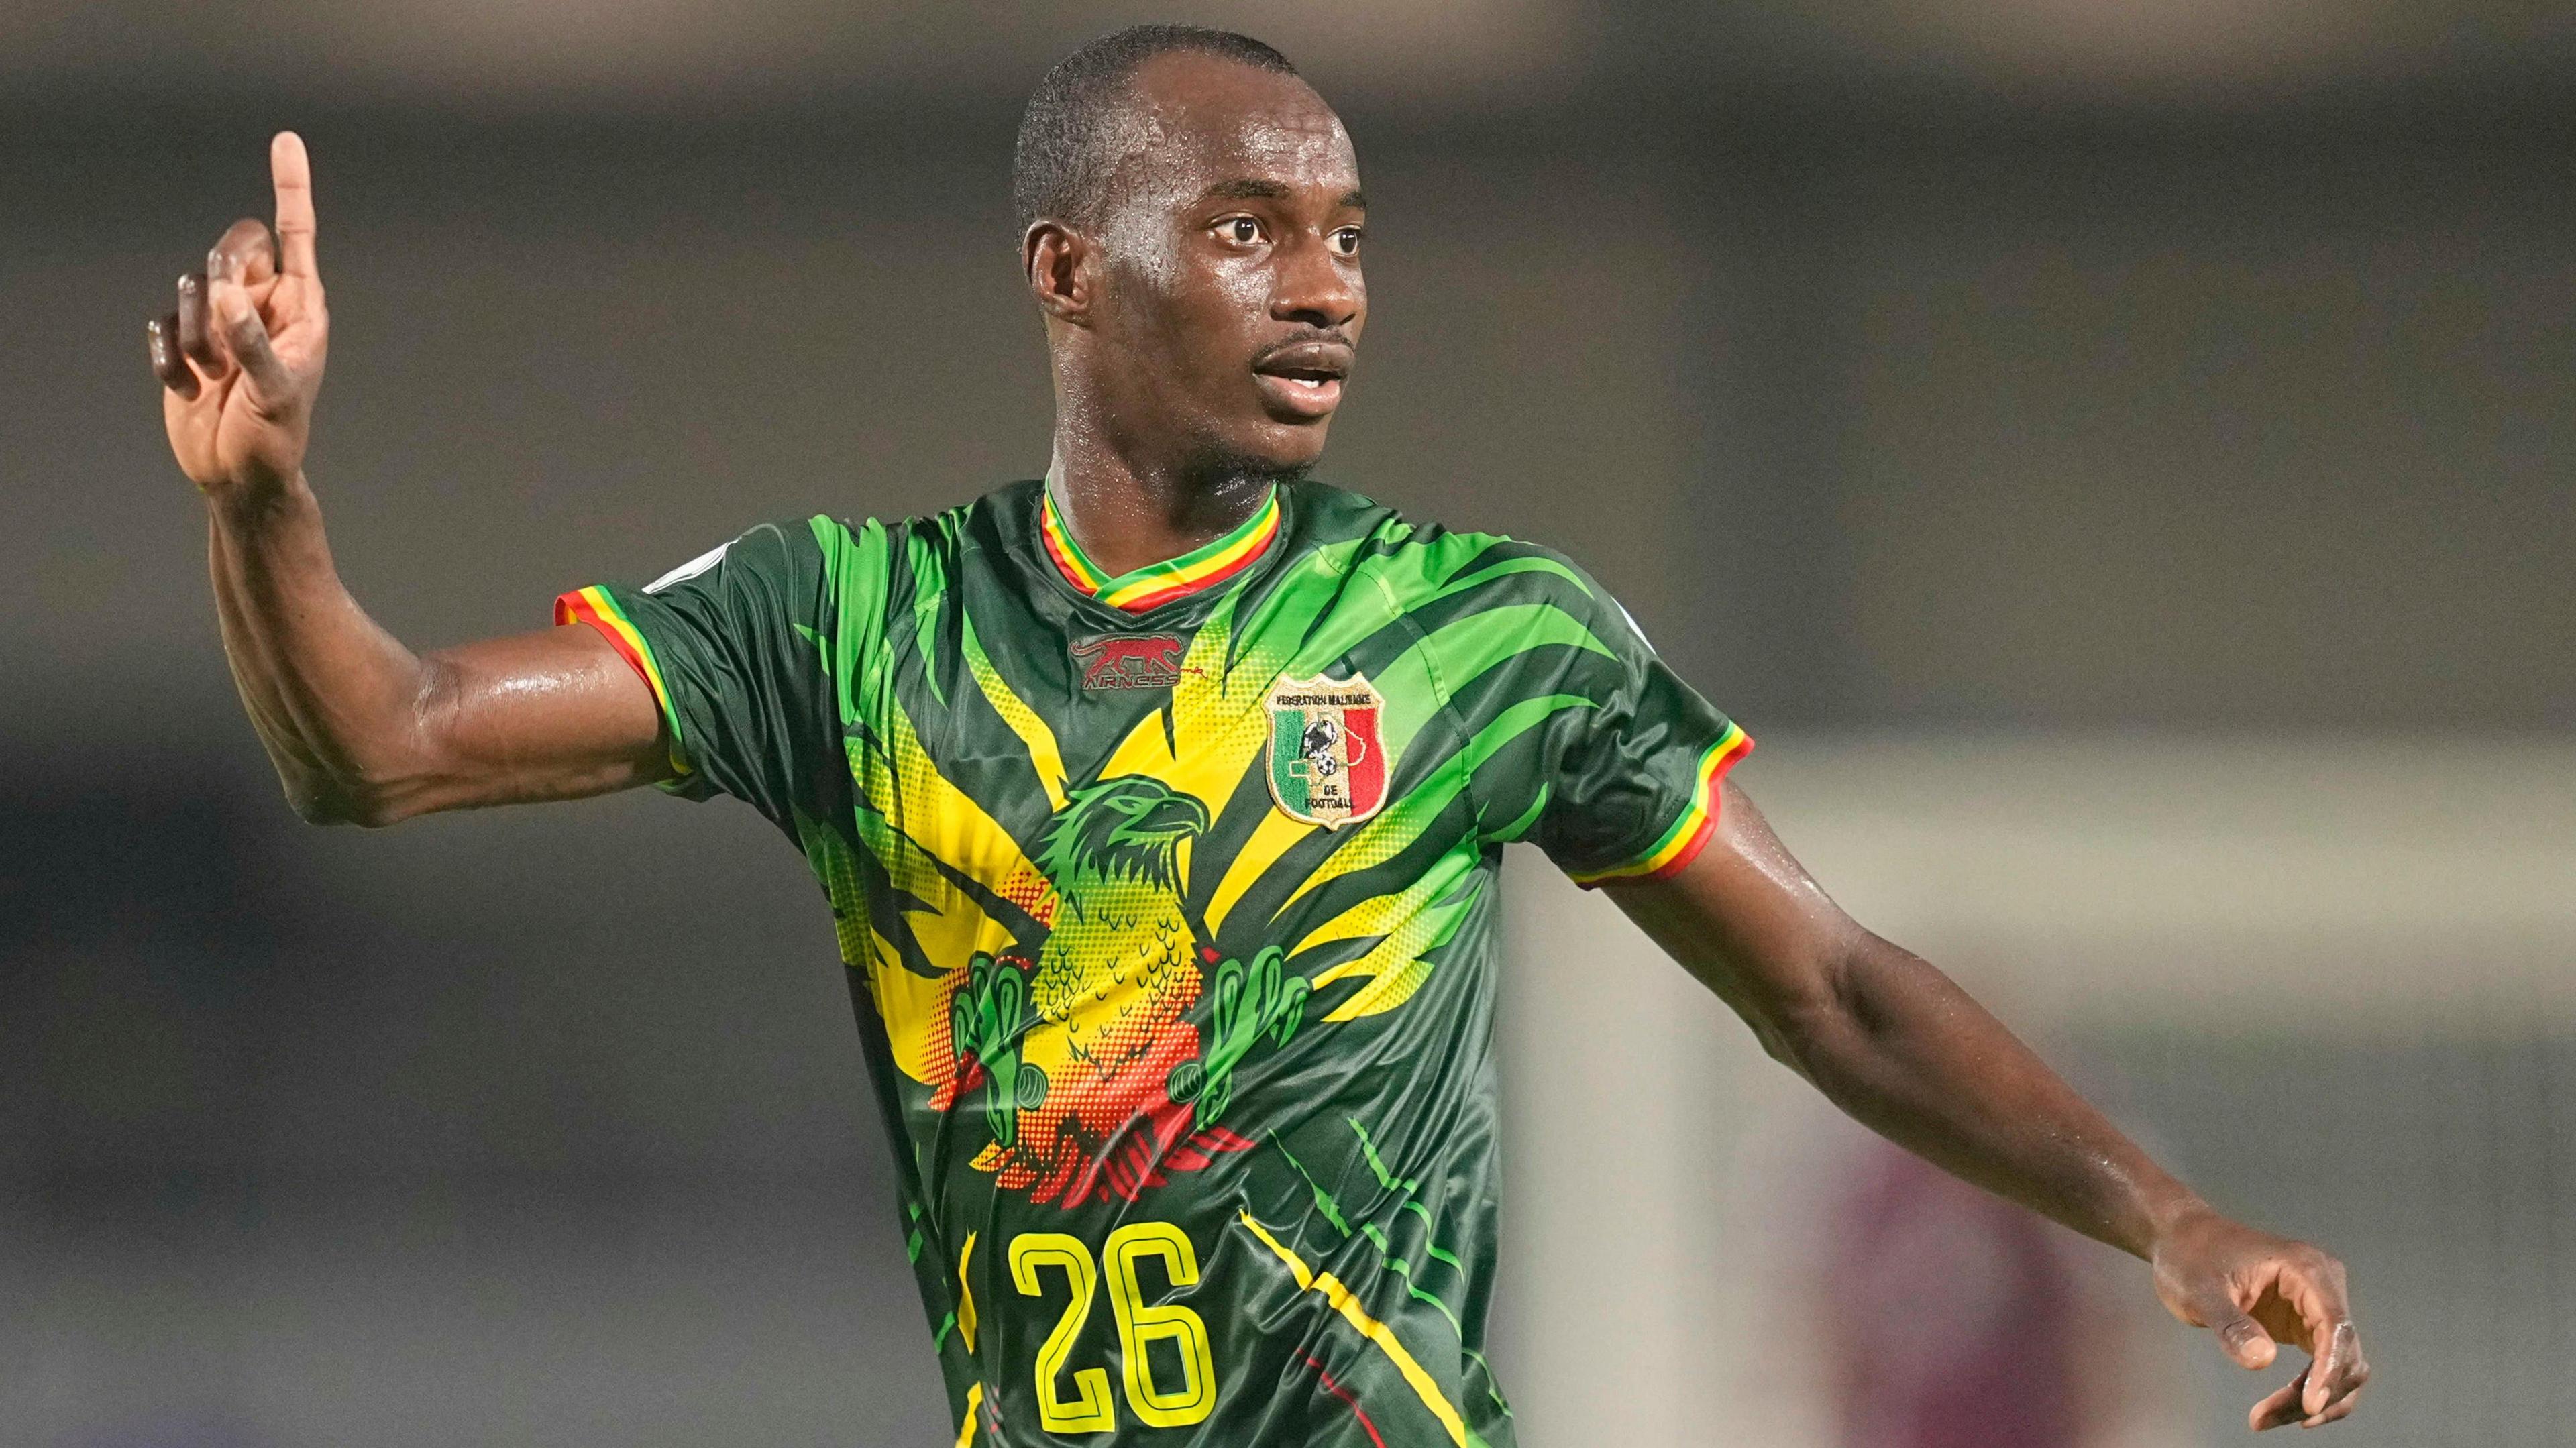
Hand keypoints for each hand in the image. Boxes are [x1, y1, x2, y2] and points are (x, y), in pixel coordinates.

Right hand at [146, 131, 328, 501]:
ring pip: (190, 290)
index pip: (296, 235)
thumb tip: (227, 293)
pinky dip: (169, 361)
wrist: (239, 477)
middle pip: (230, 250)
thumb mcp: (275, 392)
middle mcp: (261, 305)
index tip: (286, 141)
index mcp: (299, 308)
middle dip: (220, 286)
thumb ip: (253, 342)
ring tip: (217, 381)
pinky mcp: (185, 341)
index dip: (291, 188)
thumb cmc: (275, 437)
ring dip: (197, 340)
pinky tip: (190, 390)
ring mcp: (221, 321)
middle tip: (228, 338)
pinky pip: (160, 325)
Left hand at [2153, 1205, 2369, 1429]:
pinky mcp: (2306, 1325)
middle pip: (2344, 1353)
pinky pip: (2323, 1367)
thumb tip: (2263, 1360)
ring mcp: (2318, 1307)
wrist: (2180, 1241)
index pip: (2335, 1325)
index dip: (2329, 1369)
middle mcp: (2323, 1287)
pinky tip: (2281, 1411)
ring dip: (2314, 1400)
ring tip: (2264, 1419)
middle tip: (2263, 1418)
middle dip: (2316, 1393)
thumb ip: (2231, 1324)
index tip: (2309, 1405)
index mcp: (2307, 1269)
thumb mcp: (2200, 1290)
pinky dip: (2308, 1392)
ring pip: (2341, 1367)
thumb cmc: (2189, 1257)